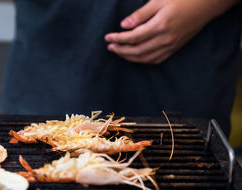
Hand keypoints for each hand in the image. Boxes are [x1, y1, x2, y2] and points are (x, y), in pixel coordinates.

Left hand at [105, 0, 238, 63]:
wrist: (206, 5)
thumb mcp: (158, 1)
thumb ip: (140, 14)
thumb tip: (123, 25)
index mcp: (160, 25)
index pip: (133, 37)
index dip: (118, 39)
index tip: (107, 38)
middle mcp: (165, 39)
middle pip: (137, 51)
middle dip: (121, 50)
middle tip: (110, 47)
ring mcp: (171, 46)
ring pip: (145, 58)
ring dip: (129, 57)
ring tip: (118, 52)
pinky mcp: (174, 49)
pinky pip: (155, 60)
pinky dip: (142, 60)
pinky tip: (134, 57)